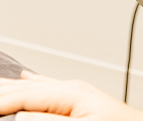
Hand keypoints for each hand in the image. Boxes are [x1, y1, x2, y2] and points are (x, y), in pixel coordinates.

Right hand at [0, 72, 142, 120]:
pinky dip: (31, 85)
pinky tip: (25, 80)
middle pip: (26, 89)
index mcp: (69, 93)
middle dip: (5, 91)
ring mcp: (77, 94)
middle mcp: (72, 90)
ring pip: (35, 87)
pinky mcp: (81, 102)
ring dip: (13, 89)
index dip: (1, 100)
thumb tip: (19, 114)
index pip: (21, 97)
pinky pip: (49, 88)